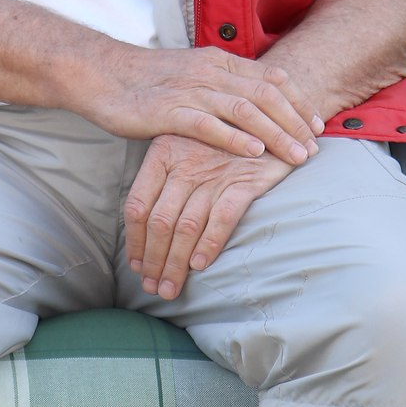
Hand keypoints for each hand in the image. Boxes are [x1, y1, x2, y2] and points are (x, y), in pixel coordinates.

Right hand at [76, 45, 324, 166]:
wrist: (101, 74)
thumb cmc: (146, 80)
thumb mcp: (191, 74)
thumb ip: (222, 84)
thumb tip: (255, 101)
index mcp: (217, 61)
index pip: (270, 78)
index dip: (298, 101)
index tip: (316, 124)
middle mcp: (209, 71)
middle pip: (265, 94)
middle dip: (295, 121)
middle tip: (314, 147)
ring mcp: (189, 89)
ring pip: (245, 109)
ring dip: (276, 133)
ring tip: (296, 156)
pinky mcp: (168, 110)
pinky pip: (209, 124)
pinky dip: (235, 138)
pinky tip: (255, 152)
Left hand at [124, 134, 299, 300]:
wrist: (271, 118)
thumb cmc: (222, 141)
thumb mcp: (187, 148)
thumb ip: (166, 180)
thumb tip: (146, 229)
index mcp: (163, 153)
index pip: (137, 205)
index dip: (135, 241)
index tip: (136, 266)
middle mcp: (185, 163)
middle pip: (159, 222)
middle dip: (153, 261)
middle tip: (153, 287)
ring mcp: (215, 172)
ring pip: (186, 226)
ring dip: (175, 263)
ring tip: (170, 289)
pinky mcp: (245, 181)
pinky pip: (221, 218)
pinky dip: (209, 244)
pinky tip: (199, 266)